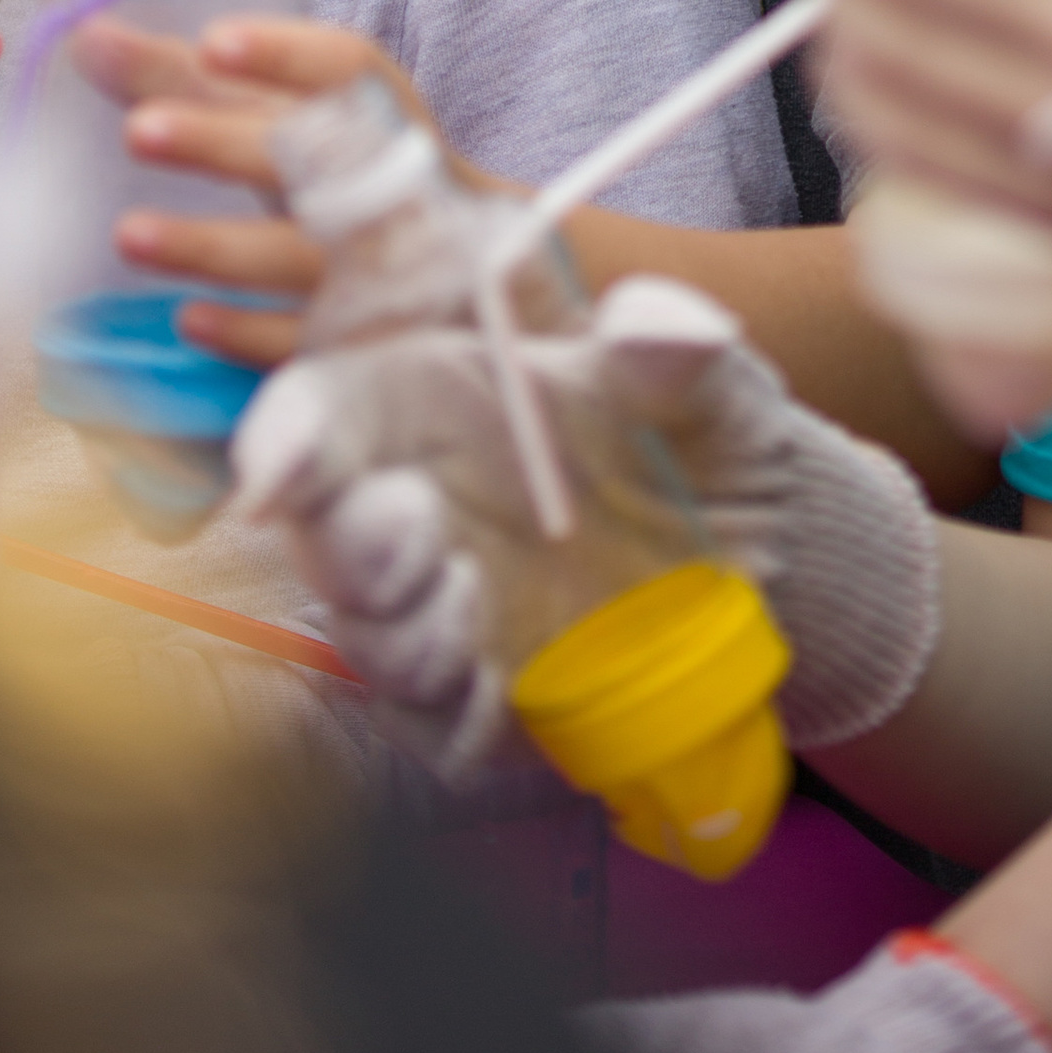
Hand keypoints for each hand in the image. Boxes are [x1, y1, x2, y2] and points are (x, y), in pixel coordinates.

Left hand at [111, 16, 476, 371]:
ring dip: (213, 246)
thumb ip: (185, 79)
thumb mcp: (283, 121)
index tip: (213, 42)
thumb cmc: (343, 177)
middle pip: (310, 159)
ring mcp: (380, 272)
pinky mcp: (363, 345)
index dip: (286, 53)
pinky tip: (190, 319)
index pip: (348, 69)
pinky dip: (247, 332)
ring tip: (129, 233)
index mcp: (379, 115)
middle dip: (223, 144)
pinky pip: (303, 343)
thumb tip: (85, 36)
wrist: (460, 288)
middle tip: (139, 129)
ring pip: (296, 257)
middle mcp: (388, 187)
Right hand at [232, 276, 940, 772]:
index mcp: (439, 404)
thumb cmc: (711, 443)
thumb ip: (673, 343)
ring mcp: (443, 613)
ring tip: (474, 589)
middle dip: (343, 540)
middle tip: (413, 519)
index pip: (322, 412)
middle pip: (320, 534)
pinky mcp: (482, 707)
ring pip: (368, 636)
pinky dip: (457, 712)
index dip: (282, 438)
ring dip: (403, 627)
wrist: (777, 571)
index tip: (274, 476)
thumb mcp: (709, 382)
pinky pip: (436, 728)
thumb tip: (653, 324)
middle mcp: (420, 507)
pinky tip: (507, 681)